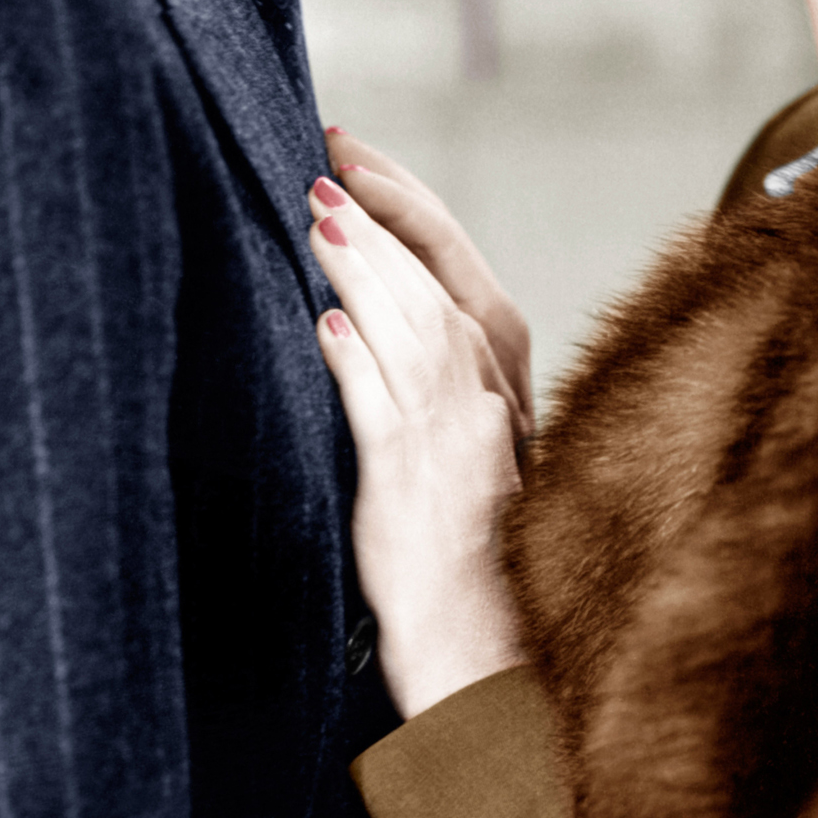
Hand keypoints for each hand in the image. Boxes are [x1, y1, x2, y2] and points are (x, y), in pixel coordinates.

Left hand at [309, 177, 526, 718]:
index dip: (408, 216)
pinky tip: (324, 322)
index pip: (457, 276)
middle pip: (434, 286)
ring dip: (363, 268)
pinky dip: (355, 361)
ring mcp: (450, 440)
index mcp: (500, 393)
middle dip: (381, 219)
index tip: (358, 166)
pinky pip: (381, 408)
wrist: (486, 652)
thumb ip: (429, 390)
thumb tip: (355, 325)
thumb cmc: (471, 561)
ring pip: (410, 329)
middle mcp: (485, 404)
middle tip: (325, 165)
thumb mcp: (463, 461)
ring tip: (317, 216)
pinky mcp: (411, 483)